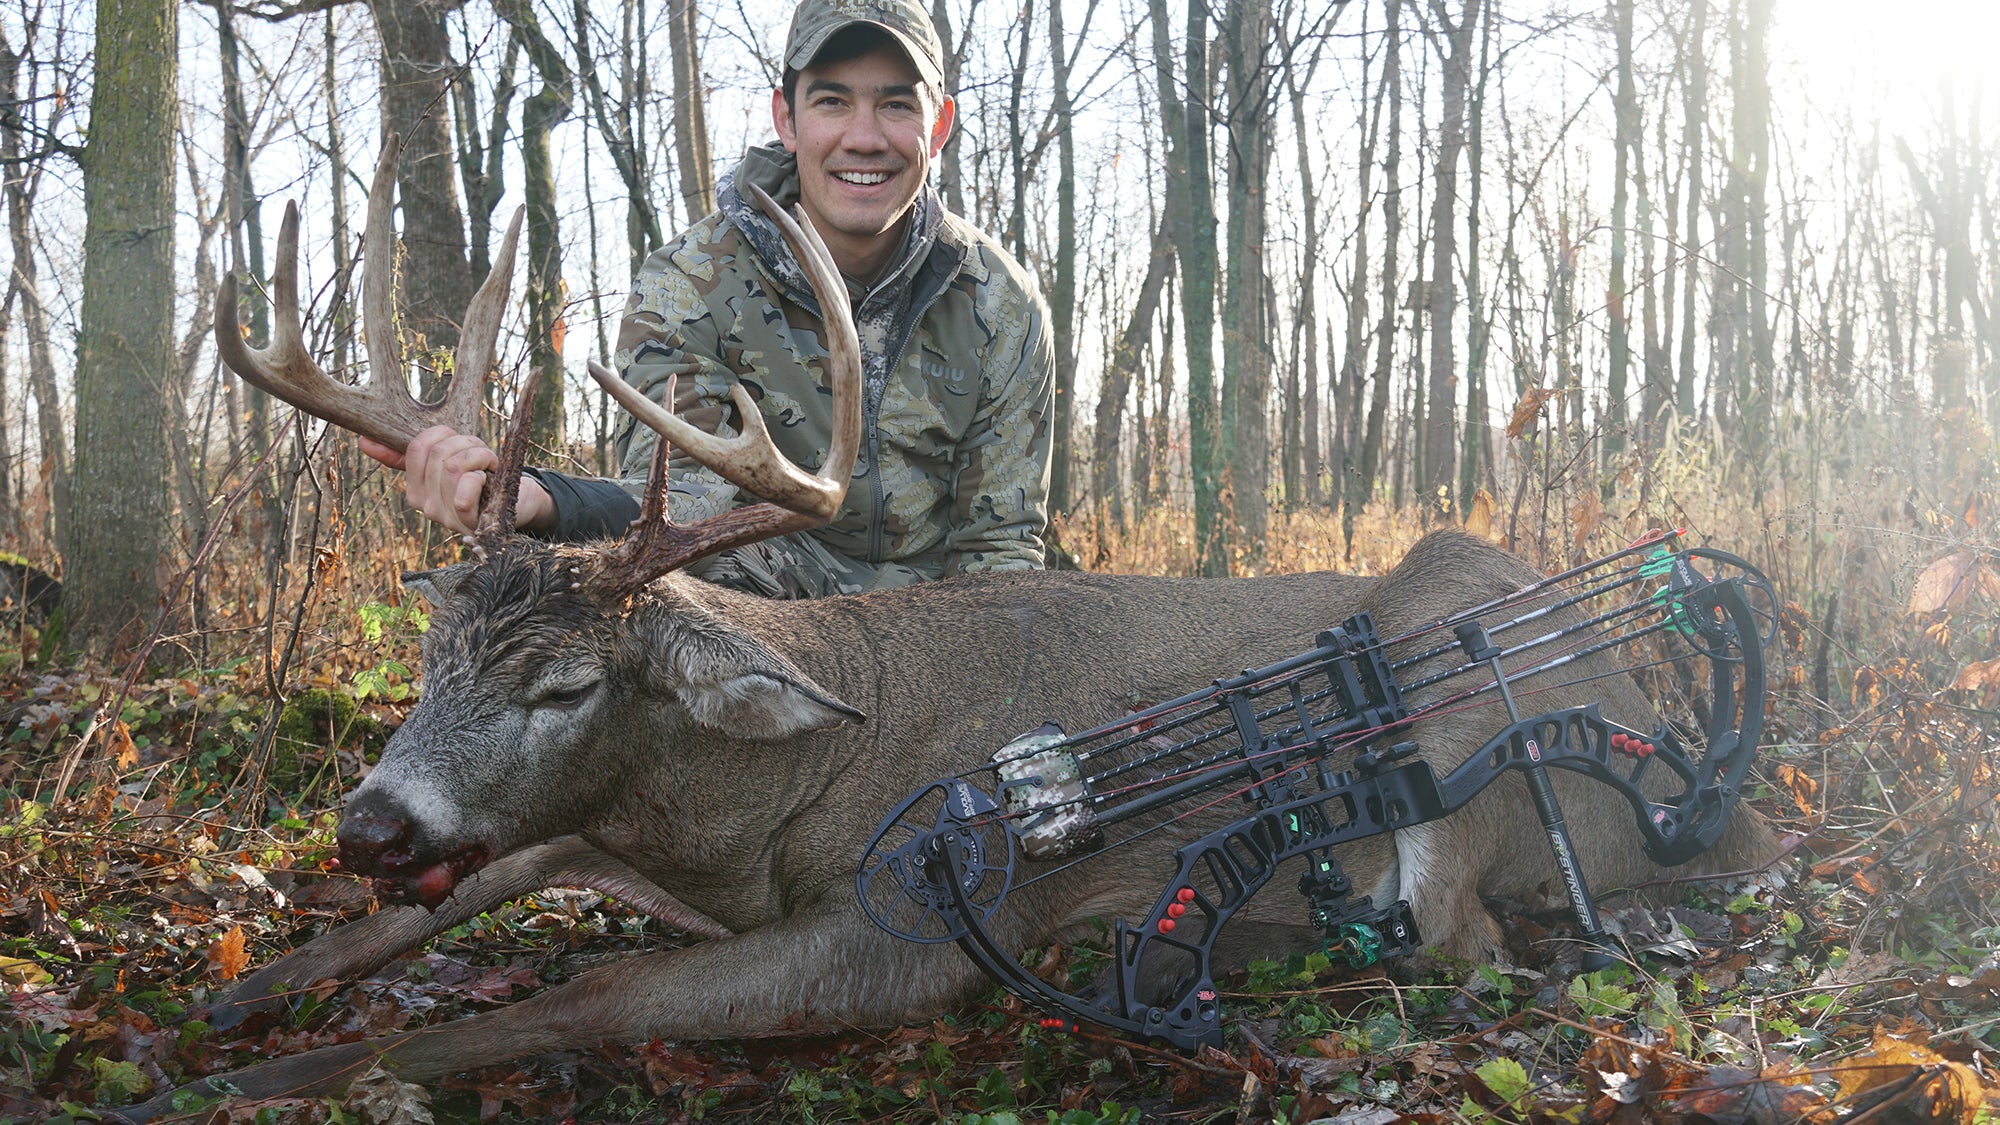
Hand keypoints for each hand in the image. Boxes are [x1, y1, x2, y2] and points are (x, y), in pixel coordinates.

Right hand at [359, 426, 554, 534]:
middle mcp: (425, 505)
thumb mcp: (446, 461)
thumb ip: (410, 453)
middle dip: (468, 443)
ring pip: (454, 464)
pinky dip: (483, 474)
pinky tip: (489, 481)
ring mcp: (444, 515)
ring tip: (488, 466)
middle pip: (439, 452)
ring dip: (480, 455)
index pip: (416, 447)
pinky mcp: (467, 519)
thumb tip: (362, 441)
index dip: (443, 433)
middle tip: (481, 455)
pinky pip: (466, 485)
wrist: (516, 504)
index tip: (457, 440)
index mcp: (415, 488)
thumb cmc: (480, 479)